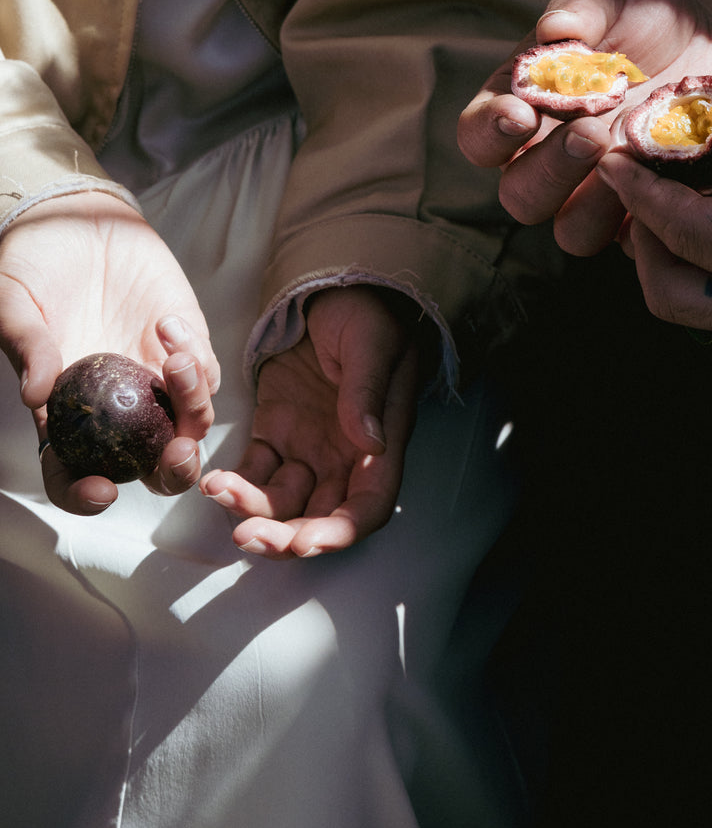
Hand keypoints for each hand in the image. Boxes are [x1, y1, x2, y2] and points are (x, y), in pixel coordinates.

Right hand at [0, 192, 218, 512]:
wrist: (75, 221)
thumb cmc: (34, 267)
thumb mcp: (15, 303)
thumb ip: (27, 347)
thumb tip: (36, 395)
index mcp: (66, 415)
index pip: (73, 472)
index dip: (83, 493)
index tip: (100, 491)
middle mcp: (116, 410)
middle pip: (152, 465)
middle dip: (171, 471)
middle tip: (175, 453)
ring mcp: (155, 381)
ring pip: (190, 422)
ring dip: (193, 406)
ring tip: (176, 359)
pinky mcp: (185, 345)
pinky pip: (207, 371)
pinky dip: (198, 360)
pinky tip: (168, 324)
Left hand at [200, 285, 418, 558]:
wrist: (336, 286)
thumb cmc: (367, 313)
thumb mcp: (372, 344)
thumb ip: (367, 391)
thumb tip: (370, 443)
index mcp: (381, 442)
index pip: (368, 505)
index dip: (340, 532)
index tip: (305, 541)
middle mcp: (345, 455)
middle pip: (320, 515)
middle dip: (287, 536)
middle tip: (251, 536)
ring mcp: (309, 445)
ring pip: (283, 500)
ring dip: (254, 511)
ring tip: (221, 493)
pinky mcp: (277, 428)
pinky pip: (256, 470)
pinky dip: (236, 483)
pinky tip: (214, 479)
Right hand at [458, 0, 711, 253]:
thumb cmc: (645, 11)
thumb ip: (582, 1)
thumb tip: (555, 27)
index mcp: (522, 107)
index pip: (478, 137)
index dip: (489, 132)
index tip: (521, 112)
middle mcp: (548, 160)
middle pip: (521, 196)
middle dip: (551, 169)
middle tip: (591, 131)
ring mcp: (597, 194)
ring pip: (572, 231)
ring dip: (597, 203)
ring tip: (633, 157)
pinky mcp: (647, 211)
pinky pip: (638, 241)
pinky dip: (652, 217)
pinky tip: (677, 179)